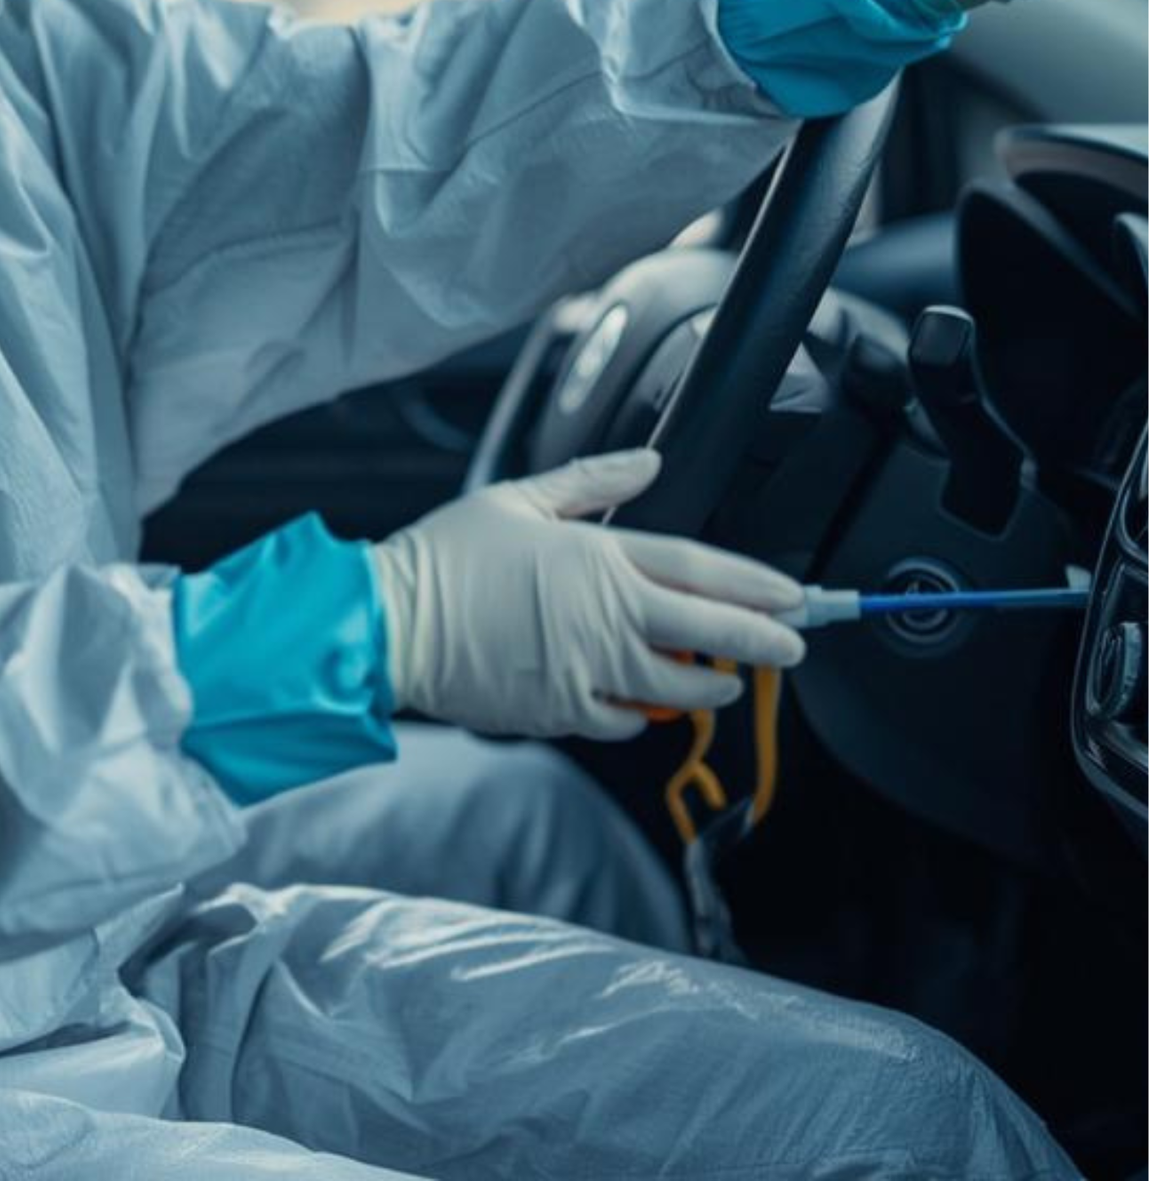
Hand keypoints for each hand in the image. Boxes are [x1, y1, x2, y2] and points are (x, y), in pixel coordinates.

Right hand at [369, 451, 805, 740]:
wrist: (392, 624)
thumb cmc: (445, 559)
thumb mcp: (517, 498)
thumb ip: (593, 480)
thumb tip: (649, 465)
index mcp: (597, 558)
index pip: (699, 568)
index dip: (754, 583)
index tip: (790, 594)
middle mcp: (605, 617)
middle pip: (710, 632)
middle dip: (763, 640)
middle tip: (795, 645)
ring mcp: (587, 671)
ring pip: (677, 687)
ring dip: (710, 684)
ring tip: (725, 680)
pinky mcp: (562, 712)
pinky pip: (625, 721)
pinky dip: (641, 712)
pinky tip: (645, 702)